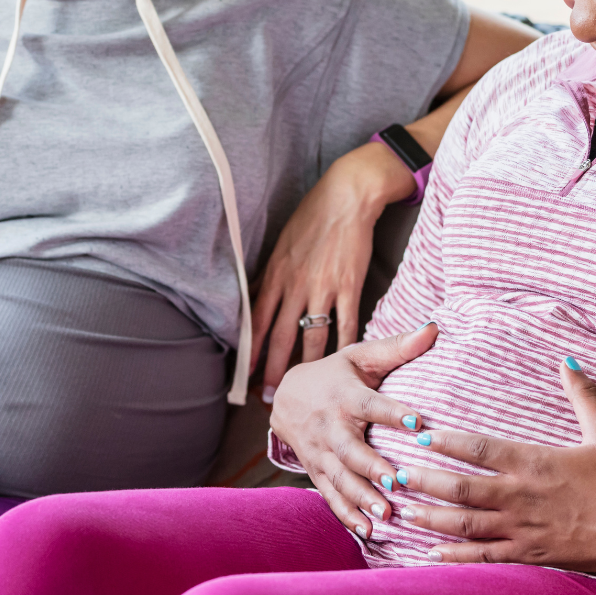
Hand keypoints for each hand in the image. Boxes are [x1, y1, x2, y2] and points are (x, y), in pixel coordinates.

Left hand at [252, 142, 415, 398]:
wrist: (347, 197)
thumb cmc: (312, 217)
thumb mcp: (281, 244)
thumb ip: (270, 275)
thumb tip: (255, 301)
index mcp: (276, 274)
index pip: (258, 321)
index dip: (251, 351)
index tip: (245, 375)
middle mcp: (296, 284)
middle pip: (281, 336)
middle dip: (274, 370)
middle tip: (270, 397)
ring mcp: (324, 287)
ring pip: (312, 336)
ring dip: (306, 366)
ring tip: (303, 389)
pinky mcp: (350, 286)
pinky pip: (346, 324)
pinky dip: (344, 348)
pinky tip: (341, 366)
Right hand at [270, 322, 437, 538]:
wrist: (287, 397)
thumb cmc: (336, 375)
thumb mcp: (362, 357)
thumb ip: (398, 347)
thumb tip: (434, 328)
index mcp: (346, 396)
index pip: (372, 404)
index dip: (393, 412)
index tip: (418, 421)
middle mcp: (331, 427)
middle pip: (350, 449)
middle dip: (372, 467)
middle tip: (397, 482)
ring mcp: (320, 453)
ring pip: (340, 477)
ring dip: (361, 497)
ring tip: (386, 515)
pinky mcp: (316, 472)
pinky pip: (330, 496)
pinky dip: (347, 515)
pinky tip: (367, 532)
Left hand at [397, 359, 595, 579]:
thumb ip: (583, 394)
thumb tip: (568, 360)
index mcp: (535, 461)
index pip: (479, 449)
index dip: (446, 442)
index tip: (418, 434)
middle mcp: (522, 496)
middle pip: (461, 488)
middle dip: (424, 482)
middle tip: (393, 475)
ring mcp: (524, 529)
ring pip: (467, 525)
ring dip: (431, 518)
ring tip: (402, 511)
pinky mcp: (532, 555)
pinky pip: (486, 557)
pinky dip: (455, 556)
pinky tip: (430, 553)